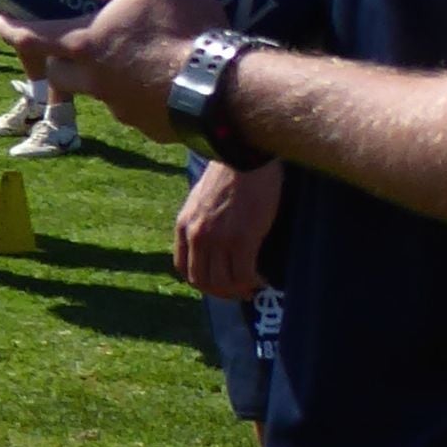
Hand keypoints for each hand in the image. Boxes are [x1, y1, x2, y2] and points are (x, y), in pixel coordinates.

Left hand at [0, 0, 224, 137]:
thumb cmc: (180, 28)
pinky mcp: (155, 126)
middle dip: (55, 61)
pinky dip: (140, 97)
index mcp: (85, 44)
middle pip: (60, 75)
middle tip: (60, 48)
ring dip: (100, 79)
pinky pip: (138, 110)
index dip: (12, 29)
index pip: (33, 37)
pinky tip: (158, 84)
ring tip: (116, 63)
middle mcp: (96, 82)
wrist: (222, 89)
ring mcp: (125, 108)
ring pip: (99, 95)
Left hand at [175, 153, 283, 299]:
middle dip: (221, 292)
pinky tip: (262, 280)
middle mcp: (197, 236)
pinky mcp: (242, 239)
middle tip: (239, 291)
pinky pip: (244, 274)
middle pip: (202, 280)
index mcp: (184, 226)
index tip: (218, 283)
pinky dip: (252, 283)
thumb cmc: (230, 173)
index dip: (201, 281)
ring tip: (252, 286)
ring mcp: (218, 239)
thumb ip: (201, 221)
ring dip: (238, 290)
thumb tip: (213, 242)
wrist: (244, 154)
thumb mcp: (202, 199)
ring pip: (223, 281)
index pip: (184, 268)